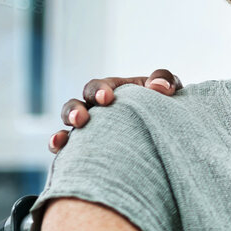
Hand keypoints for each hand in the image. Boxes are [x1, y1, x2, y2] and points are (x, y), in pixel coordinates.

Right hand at [49, 70, 181, 152]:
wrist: (170, 135)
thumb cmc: (166, 106)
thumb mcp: (169, 90)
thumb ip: (165, 81)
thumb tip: (158, 87)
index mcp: (112, 92)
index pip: (98, 87)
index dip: (99, 90)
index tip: (107, 98)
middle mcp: (96, 110)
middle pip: (76, 105)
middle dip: (75, 110)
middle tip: (82, 118)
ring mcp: (89, 129)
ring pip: (68, 126)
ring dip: (65, 130)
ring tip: (66, 138)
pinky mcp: (87, 149)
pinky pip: (68, 148)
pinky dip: (60, 146)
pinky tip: (60, 149)